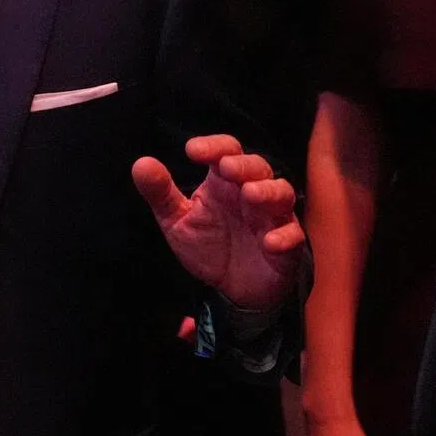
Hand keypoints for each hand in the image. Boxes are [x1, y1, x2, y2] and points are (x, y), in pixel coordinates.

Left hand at [133, 135, 302, 309]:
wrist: (231, 289)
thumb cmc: (207, 245)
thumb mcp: (176, 220)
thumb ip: (160, 193)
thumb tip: (141, 163)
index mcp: (223, 183)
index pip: (225, 152)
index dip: (213, 146)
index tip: (191, 150)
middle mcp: (250, 194)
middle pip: (257, 167)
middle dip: (244, 165)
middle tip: (227, 168)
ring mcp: (271, 218)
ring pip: (282, 194)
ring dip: (268, 192)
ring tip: (250, 195)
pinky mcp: (287, 246)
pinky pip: (293, 235)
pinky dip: (284, 236)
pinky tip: (269, 242)